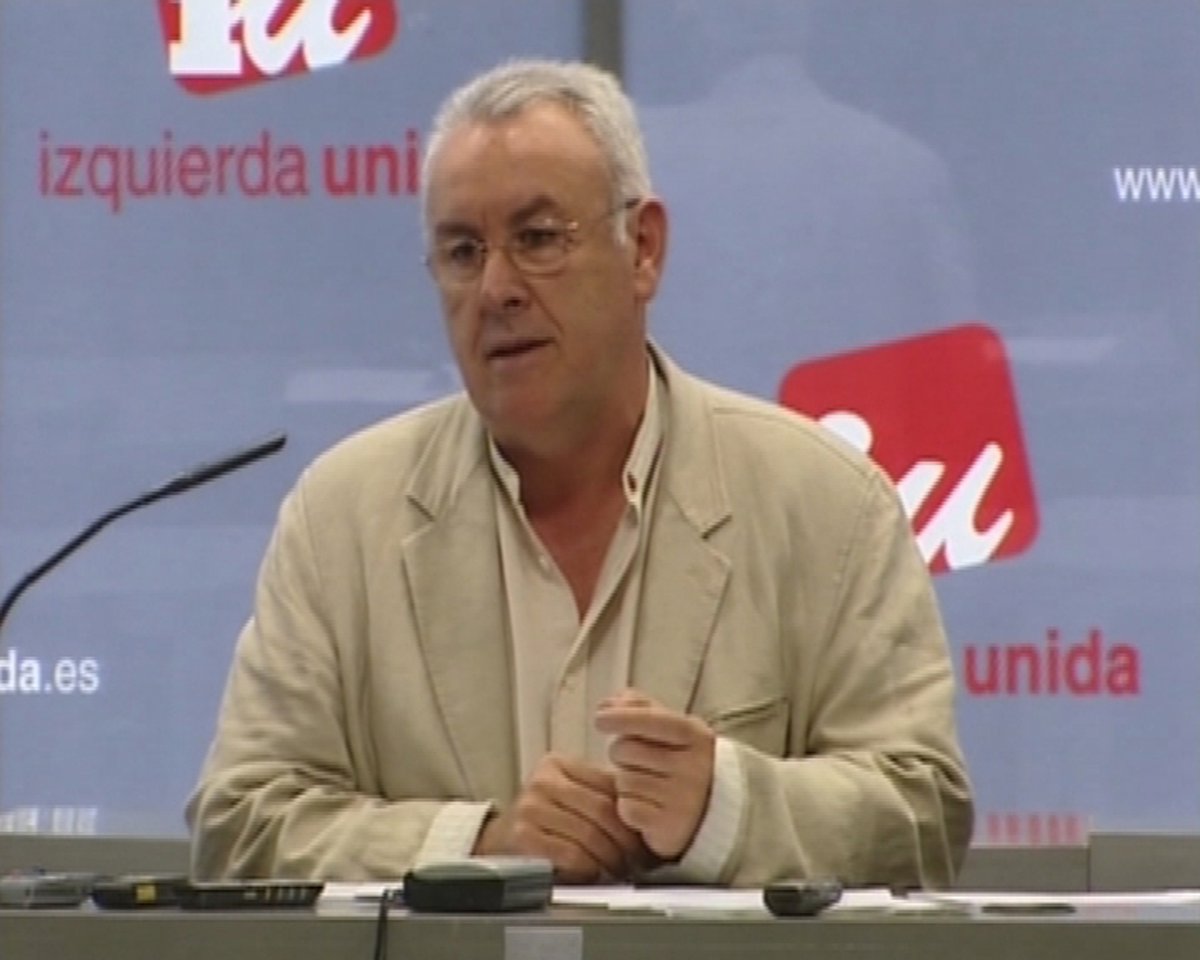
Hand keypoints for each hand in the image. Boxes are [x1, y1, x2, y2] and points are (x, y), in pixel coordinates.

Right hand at [472, 753, 645, 882]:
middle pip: (603, 811)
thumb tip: (648, 810)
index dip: (633, 813)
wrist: (497, 844)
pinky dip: (589, 868)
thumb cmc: (543, 821)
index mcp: (558, 764)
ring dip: (611, 859)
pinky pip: (571, 854)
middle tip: (638, 859)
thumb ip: (600, 795)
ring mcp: (531, 807)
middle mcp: (543, 781)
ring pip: (590, 835)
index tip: (644, 835)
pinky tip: (594, 873)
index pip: (609, 785)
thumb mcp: (568, 796)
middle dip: (626, 841)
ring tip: (620, 869)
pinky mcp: (524, 836)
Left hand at [594, 689, 715, 861]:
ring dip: (626, 782)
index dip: (622, 716)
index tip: (600, 718)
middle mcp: (693, 767)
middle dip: (622, 753)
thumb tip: (610, 701)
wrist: (719, 815)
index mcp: (696, 737)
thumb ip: (645, 709)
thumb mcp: (677, 730)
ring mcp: (683, 799)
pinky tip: (649, 806)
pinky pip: (626, 808)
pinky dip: (629, 807)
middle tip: (640, 761)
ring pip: (623, 779)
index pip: (652, 720)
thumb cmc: (687, 763)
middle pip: (625, 748)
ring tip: (650, 786)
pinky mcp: (668, 827)